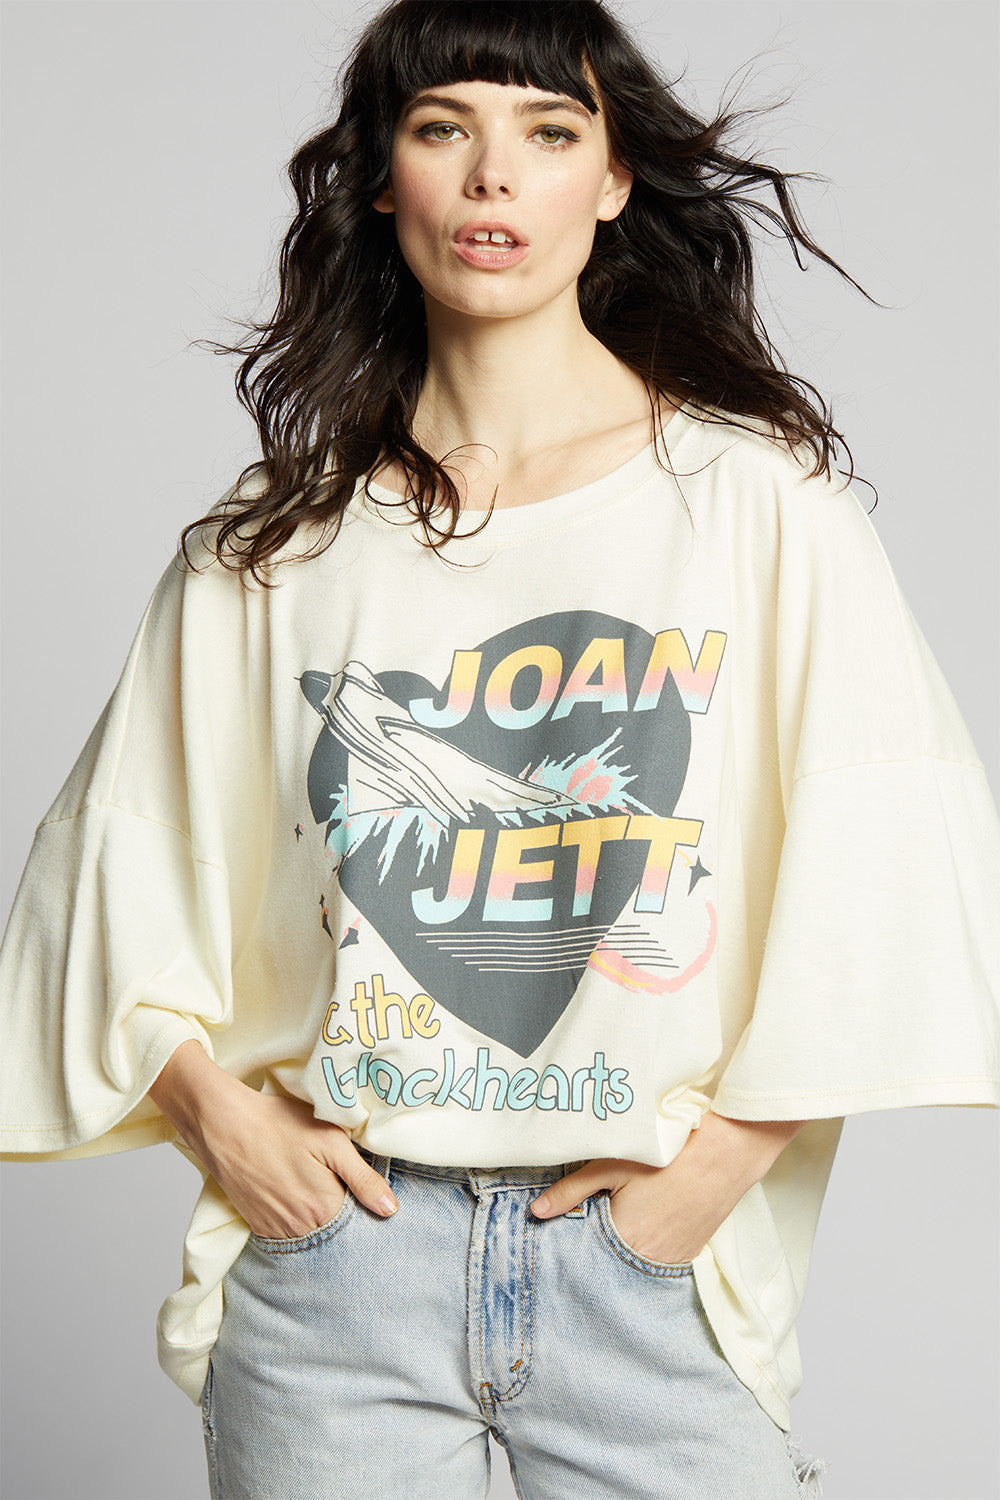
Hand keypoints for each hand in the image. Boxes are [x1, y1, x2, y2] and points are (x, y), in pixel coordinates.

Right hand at [148, 1039, 397, 1237]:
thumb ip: (363, 1179)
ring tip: (314, 1186)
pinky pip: (287, 1234)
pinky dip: (296, 1221)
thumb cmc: (279, 1125)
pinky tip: (295, 1195)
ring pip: (310, 1234)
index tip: (363, 1189)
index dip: (364, 1204)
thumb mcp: (332, 1141)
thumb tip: (390, 1210)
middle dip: (343, 1214)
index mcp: (325, 1207)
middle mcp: (301, 1228)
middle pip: (334, 1230)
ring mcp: (276, 1230)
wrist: (224, 1124)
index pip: (359, 1221)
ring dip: (319, 1219)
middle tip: (336, 1182)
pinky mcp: (257, 1226)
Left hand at [529, 1113, 806, 1264]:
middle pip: (612, 1265)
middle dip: (599, 1253)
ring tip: (622, 1226)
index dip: (575, 1249)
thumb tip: (535, 1212)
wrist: (725, 1156)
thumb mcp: (611, 1166)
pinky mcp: (693, 1252)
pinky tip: (648, 1229)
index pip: (587, 1261)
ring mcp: (675, 1259)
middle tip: (595, 1229)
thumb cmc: (665, 1157)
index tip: (564, 1242)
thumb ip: (571, 1191)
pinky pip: (663, 1262)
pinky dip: (651, 1250)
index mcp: (624, 1241)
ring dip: (627, 1252)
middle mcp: (649, 1260)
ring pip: (638, 1265)